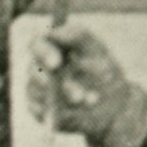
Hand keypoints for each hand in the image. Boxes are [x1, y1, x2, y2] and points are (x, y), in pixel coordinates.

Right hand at [27, 25, 146, 146]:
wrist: (112, 108)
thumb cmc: (105, 73)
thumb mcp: (99, 51)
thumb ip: (79, 36)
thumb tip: (54, 31)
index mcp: (52, 47)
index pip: (37, 43)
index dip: (43, 51)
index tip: (56, 63)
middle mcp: (39, 67)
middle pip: (34, 71)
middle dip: (56, 83)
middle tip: (79, 96)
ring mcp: (36, 89)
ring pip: (39, 94)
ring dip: (65, 101)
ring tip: (92, 102)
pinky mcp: (38, 110)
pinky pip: (41, 112)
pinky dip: (61, 115)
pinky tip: (79, 114)